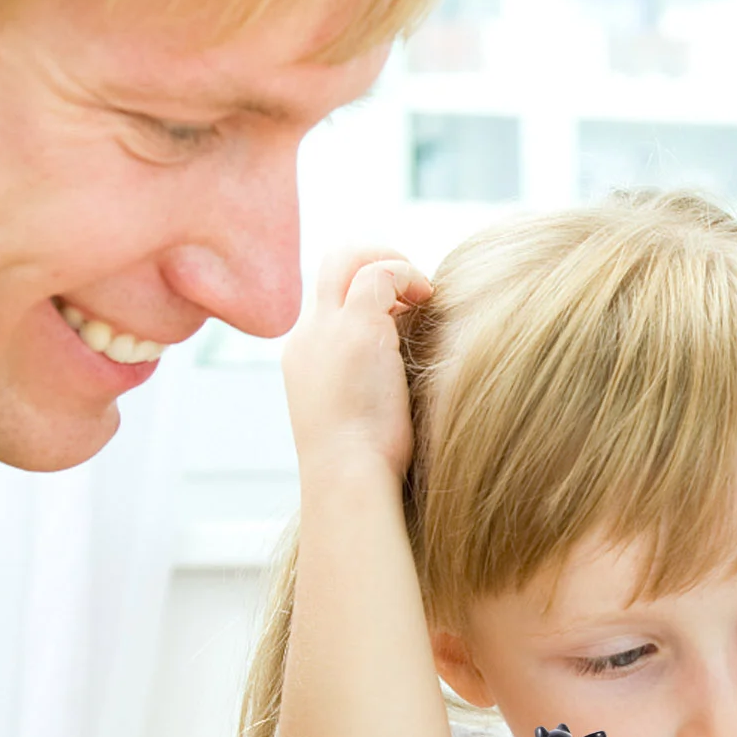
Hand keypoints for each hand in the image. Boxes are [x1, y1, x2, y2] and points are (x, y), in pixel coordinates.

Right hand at [282, 248, 430, 478]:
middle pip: (329, 266)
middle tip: (410, 287)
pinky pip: (380, 273)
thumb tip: (403, 379)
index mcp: (306, 358)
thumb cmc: (364, 465)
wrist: (348, 477)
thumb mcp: (357, 418)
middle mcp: (309, 336)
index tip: (402, 316)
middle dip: (372, 260)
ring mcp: (328, 329)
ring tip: (424, 292)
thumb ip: (370, 387)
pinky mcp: (357, 329)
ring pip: (347, 258)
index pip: (329, 304)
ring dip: (393, 264)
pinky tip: (429, 299)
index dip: (367, 297)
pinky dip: (408, 276)